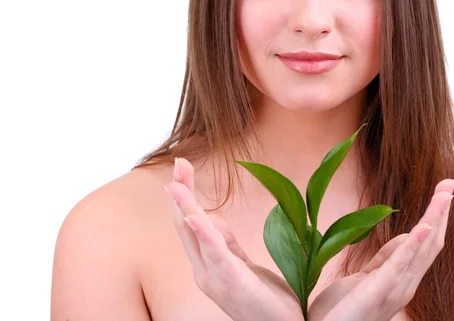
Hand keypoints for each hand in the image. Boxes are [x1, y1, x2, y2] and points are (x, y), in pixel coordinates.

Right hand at [165, 157, 304, 320]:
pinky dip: (204, 233)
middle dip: (182, 193)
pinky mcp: (233, 282)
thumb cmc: (266, 301)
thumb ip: (226, 245)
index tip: (181, 169)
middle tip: (179, 162)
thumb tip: (212, 221)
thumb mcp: (242, 266)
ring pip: (195, 236)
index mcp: (207, 266)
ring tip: (177, 183)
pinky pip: (215, 254)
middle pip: (187, 225)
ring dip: (186, 206)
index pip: (189, 225)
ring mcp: (216, 279)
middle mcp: (205, 272)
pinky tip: (196, 216)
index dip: (184, 197)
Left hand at [307, 178, 453, 320]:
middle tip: (450, 182)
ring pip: (423, 249)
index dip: (436, 215)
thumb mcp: (367, 277)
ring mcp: (396, 289)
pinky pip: (400, 265)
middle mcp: (405, 284)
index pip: (427, 242)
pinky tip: (423, 226)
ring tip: (444, 195)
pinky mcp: (379, 291)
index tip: (443, 190)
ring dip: (434, 219)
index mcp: (402, 278)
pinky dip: (413, 244)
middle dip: (441, 211)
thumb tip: (406, 235)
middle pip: (431, 243)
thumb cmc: (343, 311)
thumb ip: (386, 259)